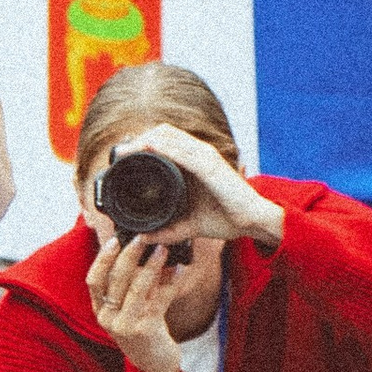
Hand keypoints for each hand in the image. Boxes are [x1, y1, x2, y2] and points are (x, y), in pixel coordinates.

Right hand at [86, 220, 191, 371]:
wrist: (152, 367)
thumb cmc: (142, 333)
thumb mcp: (127, 311)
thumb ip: (127, 287)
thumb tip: (137, 252)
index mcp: (100, 310)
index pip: (93, 280)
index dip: (102, 258)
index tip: (115, 240)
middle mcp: (108, 318)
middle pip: (116, 279)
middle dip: (130, 255)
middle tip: (142, 238)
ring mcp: (125, 325)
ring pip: (138, 287)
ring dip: (152, 265)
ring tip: (163, 249)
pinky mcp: (146, 330)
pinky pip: (160, 299)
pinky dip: (172, 281)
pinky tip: (181, 269)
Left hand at [106, 124, 284, 249]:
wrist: (252, 222)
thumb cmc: (226, 218)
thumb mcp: (189, 224)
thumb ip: (168, 231)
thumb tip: (144, 238)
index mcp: (193, 162)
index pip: (165, 141)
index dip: (142, 143)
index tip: (122, 156)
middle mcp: (199, 154)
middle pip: (164, 133)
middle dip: (139, 140)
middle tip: (119, 154)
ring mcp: (205, 157)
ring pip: (171, 137)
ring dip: (146, 141)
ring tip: (126, 151)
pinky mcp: (210, 167)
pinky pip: (184, 152)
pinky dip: (165, 148)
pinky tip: (150, 149)